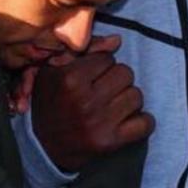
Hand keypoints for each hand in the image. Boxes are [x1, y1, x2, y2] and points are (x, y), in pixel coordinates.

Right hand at [31, 34, 154, 171]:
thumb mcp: (54, 71)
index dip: (101, 65)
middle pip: (126, 74)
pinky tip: (128, 119)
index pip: (107, 58)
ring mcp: (99, 123)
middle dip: (118, 79)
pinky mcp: (110, 142)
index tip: (92, 76)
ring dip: (128, 98)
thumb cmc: (50, 101)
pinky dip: (142, 121)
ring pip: (136, 96)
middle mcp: (85, 101)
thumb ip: (86, 51)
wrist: (43, 146)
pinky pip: (145, 124)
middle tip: (106, 89)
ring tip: (114, 104)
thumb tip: (117, 40)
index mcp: (70, 79)